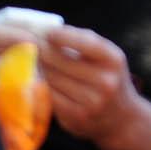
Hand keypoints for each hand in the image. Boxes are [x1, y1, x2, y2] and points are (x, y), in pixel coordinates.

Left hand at [35, 24, 146, 144]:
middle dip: (41, 50)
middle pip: (61, 61)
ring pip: (52, 78)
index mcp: (114, 60)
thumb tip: (48, 30)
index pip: (85, 43)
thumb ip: (84, 42)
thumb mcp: (107, 58)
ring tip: (28, 59)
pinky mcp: (76, 117)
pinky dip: (39, 86)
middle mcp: (106, 81)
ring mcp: (91, 101)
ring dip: (37, 67)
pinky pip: (49, 96)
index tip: (47, 32)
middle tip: (28, 43)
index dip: (62, 36)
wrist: (122, 119)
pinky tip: (35, 78)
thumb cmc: (109, 78)